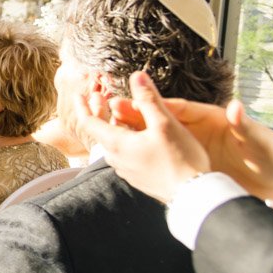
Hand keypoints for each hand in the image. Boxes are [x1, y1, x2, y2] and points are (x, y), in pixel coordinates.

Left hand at [73, 69, 209, 202]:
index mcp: (116, 144)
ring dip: (114, 126)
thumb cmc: (180, 159)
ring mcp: (126, 170)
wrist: (193, 196)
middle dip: (100, 113)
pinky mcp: (138, 178)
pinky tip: (137, 137)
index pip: (89, 122)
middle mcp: (116, 159)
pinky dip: (125, 140)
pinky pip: (125, 154)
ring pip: (114, 144)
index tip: (78, 94)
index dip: (83, 106)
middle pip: (101, 132)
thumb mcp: (165, 124)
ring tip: (119, 114)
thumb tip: (137, 75)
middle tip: (98, 97)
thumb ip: (149, 99)